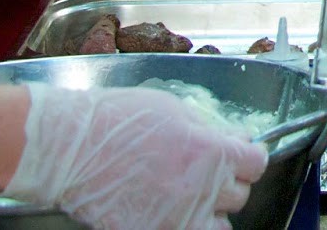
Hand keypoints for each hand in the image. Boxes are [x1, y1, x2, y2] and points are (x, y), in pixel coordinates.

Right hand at [4, 83, 267, 229]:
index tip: (241, 153)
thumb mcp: (174, 108)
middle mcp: (199, 190)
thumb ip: (209, 129)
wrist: (69, 148)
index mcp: (210, 152)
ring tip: (194, 198)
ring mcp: (175, 218)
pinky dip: (181, 224)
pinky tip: (168, 209)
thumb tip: (233, 139)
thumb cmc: (117, 119)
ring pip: (218, 227)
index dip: (249, 157)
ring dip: (211, 213)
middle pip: (239, 196)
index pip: (256, 164)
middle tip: (211, 171)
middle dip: (228, 182)